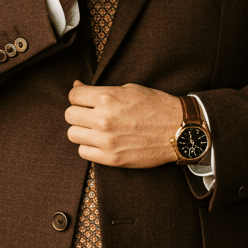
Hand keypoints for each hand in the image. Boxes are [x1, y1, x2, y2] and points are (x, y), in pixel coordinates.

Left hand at [65, 80, 181, 168]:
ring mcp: (107, 140)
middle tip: (91, 114)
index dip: (78, 97)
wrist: (178, 130)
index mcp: (107, 97)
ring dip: (82, 131)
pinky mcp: (112, 159)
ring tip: (96, 129)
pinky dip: (89, 147)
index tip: (85, 101)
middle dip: (79, 113)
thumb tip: (76, 88)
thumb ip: (100, 90)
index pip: (73, 96)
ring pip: (73, 135)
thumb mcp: (129, 89)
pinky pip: (83, 152)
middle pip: (69, 115)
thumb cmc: (155, 106)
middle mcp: (104, 119)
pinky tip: (102, 142)